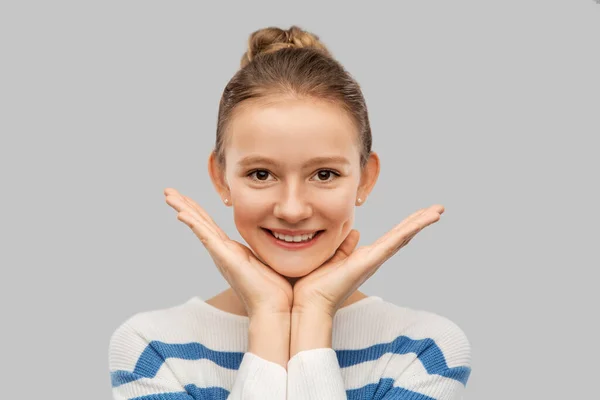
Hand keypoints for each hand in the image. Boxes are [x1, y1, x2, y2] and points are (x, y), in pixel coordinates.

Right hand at [164, 188, 292, 316]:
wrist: (275, 308)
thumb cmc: (277, 291)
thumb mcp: (271, 261)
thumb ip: (270, 250)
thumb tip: (284, 238)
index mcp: (232, 252)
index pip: (211, 226)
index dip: (198, 211)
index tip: (186, 198)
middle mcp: (223, 253)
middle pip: (200, 223)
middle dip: (184, 205)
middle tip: (168, 192)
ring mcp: (222, 255)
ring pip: (199, 226)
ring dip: (183, 209)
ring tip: (168, 195)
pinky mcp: (225, 258)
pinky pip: (207, 237)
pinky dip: (194, 224)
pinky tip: (182, 214)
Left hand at [292, 205, 444, 316]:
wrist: (308, 303)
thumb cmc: (313, 284)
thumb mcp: (331, 257)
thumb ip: (344, 246)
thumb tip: (355, 232)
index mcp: (364, 258)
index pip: (389, 238)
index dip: (406, 225)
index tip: (420, 213)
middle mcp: (373, 259)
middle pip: (401, 236)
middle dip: (419, 221)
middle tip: (437, 209)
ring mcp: (373, 261)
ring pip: (401, 237)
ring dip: (420, 223)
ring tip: (438, 210)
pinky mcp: (369, 261)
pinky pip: (392, 242)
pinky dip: (409, 230)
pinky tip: (422, 220)